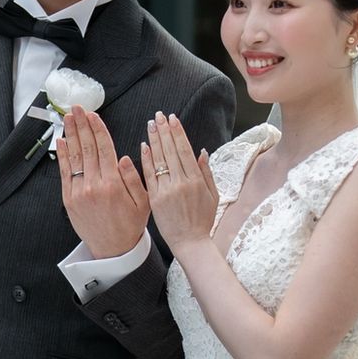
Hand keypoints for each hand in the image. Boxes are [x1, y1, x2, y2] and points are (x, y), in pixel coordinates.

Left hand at [56, 104, 149, 258]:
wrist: (113, 250)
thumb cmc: (130, 225)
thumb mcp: (143, 203)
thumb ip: (133, 178)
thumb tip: (121, 156)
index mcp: (113, 184)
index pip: (104, 148)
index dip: (97, 129)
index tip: (93, 114)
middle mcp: (94, 185)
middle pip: (87, 147)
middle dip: (81, 125)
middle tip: (77, 108)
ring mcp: (79, 192)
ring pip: (74, 157)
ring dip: (71, 134)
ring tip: (68, 117)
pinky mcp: (69, 199)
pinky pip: (65, 173)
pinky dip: (63, 155)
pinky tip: (62, 141)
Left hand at [142, 111, 218, 251]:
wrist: (190, 243)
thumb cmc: (203, 220)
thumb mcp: (213, 196)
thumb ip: (207, 173)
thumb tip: (201, 152)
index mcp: (197, 180)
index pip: (185, 150)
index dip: (178, 132)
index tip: (172, 119)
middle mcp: (182, 183)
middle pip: (171, 150)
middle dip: (164, 130)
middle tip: (159, 115)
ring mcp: (167, 191)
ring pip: (159, 160)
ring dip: (154, 140)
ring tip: (151, 124)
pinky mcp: (155, 199)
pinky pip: (150, 175)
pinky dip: (147, 160)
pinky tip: (144, 145)